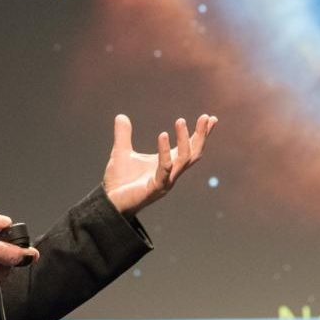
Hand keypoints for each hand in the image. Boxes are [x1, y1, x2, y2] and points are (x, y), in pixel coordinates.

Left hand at [103, 113, 217, 215]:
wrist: (109, 203)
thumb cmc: (120, 182)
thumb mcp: (121, 152)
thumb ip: (123, 135)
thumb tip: (120, 116)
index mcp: (167, 164)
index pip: (189, 147)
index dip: (200, 134)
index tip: (210, 118)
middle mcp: (171, 173)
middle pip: (193, 153)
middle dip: (201, 136)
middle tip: (206, 118)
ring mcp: (165, 181)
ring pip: (183, 160)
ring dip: (184, 140)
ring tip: (181, 121)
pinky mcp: (155, 188)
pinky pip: (164, 168)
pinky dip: (164, 151)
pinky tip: (162, 135)